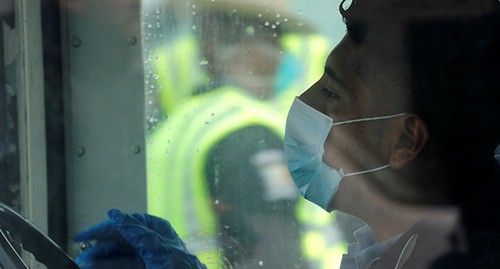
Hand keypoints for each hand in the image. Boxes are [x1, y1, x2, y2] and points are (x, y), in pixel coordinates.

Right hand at [74, 209, 206, 268]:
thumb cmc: (181, 266)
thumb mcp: (157, 246)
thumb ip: (136, 232)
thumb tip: (115, 214)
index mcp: (157, 231)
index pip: (125, 224)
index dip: (104, 229)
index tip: (84, 236)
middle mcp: (151, 243)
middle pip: (120, 242)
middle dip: (100, 249)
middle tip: (82, 256)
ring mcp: (148, 258)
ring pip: (119, 257)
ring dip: (102, 261)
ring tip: (85, 265)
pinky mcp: (145, 268)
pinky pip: (124, 265)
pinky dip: (110, 266)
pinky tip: (96, 267)